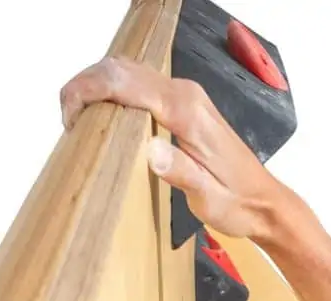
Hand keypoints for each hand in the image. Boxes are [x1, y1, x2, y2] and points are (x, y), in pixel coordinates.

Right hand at [59, 56, 290, 241]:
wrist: (263, 200)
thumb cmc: (235, 202)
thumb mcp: (208, 199)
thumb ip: (182, 172)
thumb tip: (150, 151)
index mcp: (187, 112)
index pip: (127, 84)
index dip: (90, 93)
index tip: (70, 119)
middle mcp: (185, 94)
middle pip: (122, 68)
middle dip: (84, 86)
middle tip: (67, 122)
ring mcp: (183, 94)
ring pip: (127, 70)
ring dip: (95, 86)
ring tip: (77, 120)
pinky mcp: (181, 102)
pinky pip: (137, 83)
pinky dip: (111, 91)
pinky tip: (101, 116)